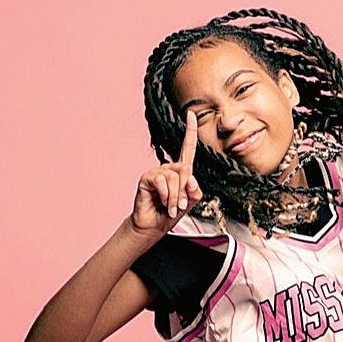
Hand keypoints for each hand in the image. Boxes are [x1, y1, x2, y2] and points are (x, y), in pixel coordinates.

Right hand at [130, 109, 203, 237]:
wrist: (154, 226)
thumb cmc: (170, 214)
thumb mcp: (190, 203)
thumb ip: (195, 190)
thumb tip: (190, 178)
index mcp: (181, 172)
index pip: (187, 148)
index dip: (190, 131)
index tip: (191, 114)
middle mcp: (169, 169)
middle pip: (185, 170)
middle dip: (185, 192)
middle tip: (179, 206)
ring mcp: (157, 172)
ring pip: (175, 178)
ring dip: (176, 198)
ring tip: (170, 208)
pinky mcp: (147, 178)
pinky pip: (162, 182)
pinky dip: (166, 196)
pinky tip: (163, 203)